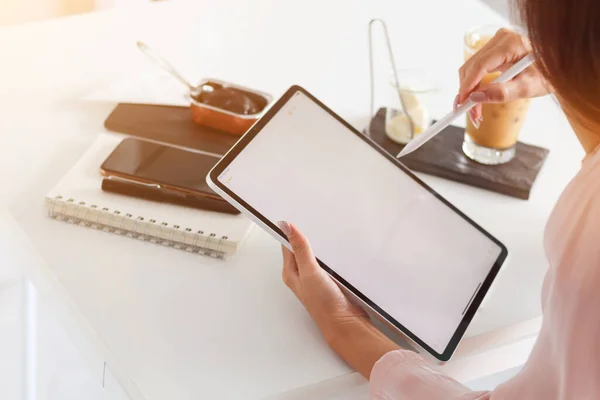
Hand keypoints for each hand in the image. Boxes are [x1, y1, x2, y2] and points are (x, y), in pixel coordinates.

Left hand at [278, 221, 367, 342]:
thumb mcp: (310, 272)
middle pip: (300, 247)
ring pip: (316, 253)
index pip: (286, 244)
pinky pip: (328, 261)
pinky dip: (331, 252)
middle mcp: (301, 274)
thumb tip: (286, 226)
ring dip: (321, 243)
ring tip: (327, 226)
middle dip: (306, 233)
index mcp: (291, 272)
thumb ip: (300, 248)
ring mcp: (316, 277)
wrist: (345, 323)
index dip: (289, 229)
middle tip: (313, 214)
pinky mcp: (330, 280)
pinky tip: (338, 246)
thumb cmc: (324, 303)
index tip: (295, 212)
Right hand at [456, 28, 551, 126]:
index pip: (480, 65)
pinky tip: (476, 99)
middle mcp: (500, 39)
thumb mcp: (528, 87)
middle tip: (471, 115)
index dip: (467, 86)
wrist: (559, 65)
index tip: (461, 105)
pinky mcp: (494, 49)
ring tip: (474, 111)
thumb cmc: (549, 74)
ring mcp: (496, 43)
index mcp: (511, 44)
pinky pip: (476, 68)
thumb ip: (502, 93)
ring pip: (470, 68)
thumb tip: (476, 97)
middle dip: (467, 93)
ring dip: (468, 91)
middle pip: (471, 67)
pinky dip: (473, 85)